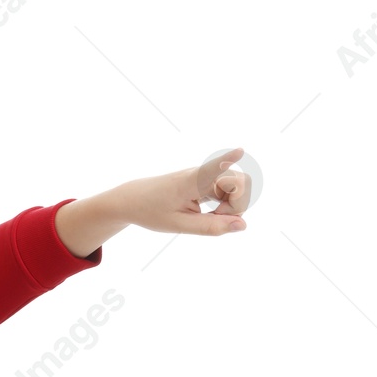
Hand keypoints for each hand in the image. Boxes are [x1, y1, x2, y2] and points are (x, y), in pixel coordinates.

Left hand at [117, 148, 252, 236]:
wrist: (133, 199)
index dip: (228, 160)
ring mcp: (206, 176)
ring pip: (237, 188)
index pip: (212, 167)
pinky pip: (229, 191)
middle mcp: (202, 173)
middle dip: (236, 206)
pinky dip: (225, 205)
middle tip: (215, 219)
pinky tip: (211, 213)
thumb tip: (242, 225)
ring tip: (209, 217)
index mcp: (191, 181)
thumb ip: (211, 226)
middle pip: (240, 183)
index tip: (239, 150)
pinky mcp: (206, 180)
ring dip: (231, 207)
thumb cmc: (152, 211)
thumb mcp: (179, 225)